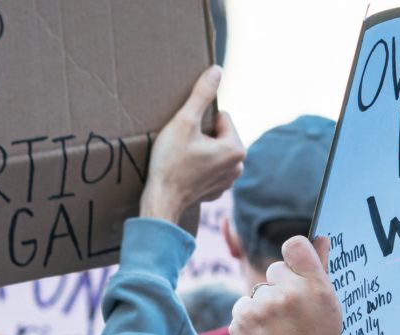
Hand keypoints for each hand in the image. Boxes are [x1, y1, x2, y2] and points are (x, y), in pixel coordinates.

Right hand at [140, 66, 245, 223]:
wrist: (161, 200)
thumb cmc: (170, 162)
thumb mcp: (184, 122)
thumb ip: (201, 95)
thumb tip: (217, 70)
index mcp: (236, 148)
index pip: (221, 118)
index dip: (200, 122)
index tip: (187, 135)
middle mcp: (239, 165)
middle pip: (219, 134)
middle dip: (202, 136)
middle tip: (183, 147)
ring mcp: (229, 180)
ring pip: (214, 150)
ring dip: (201, 149)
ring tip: (183, 159)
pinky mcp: (217, 190)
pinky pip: (210, 167)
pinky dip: (199, 166)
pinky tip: (185, 172)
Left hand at [229, 236, 339, 334]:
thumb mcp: (329, 307)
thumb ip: (321, 269)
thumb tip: (321, 238)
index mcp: (314, 287)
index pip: (294, 245)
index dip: (294, 256)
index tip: (295, 269)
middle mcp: (287, 294)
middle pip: (275, 269)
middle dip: (281, 285)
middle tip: (291, 312)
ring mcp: (261, 308)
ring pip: (258, 289)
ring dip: (265, 304)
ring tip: (278, 328)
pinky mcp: (241, 321)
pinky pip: (243, 306)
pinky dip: (251, 318)